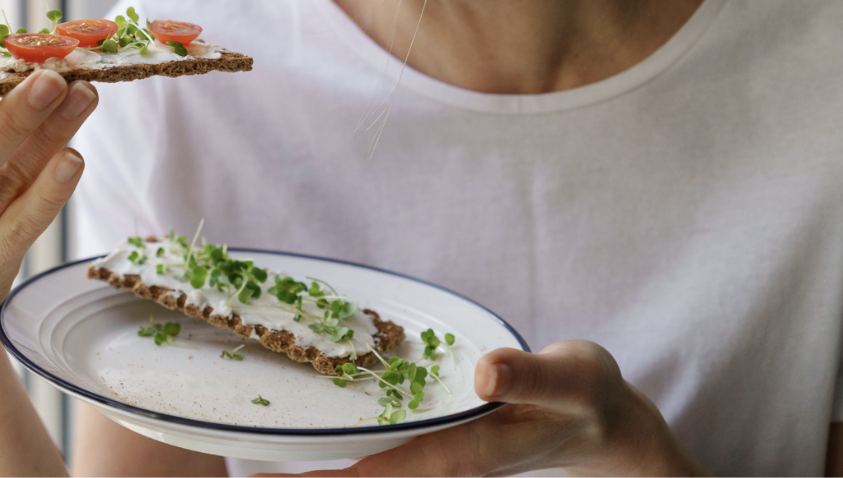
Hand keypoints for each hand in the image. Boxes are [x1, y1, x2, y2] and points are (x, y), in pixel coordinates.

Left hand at [285, 341, 709, 476]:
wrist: (599, 418)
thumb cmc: (583, 397)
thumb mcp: (568, 382)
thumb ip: (528, 380)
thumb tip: (483, 375)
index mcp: (464, 452)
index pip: (382, 473)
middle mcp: (440, 459)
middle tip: (242, 476)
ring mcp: (435, 450)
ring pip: (363, 466)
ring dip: (316, 467)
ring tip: (252, 466)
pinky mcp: (433, 435)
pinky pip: (377, 445)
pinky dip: (340, 444)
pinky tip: (308, 432)